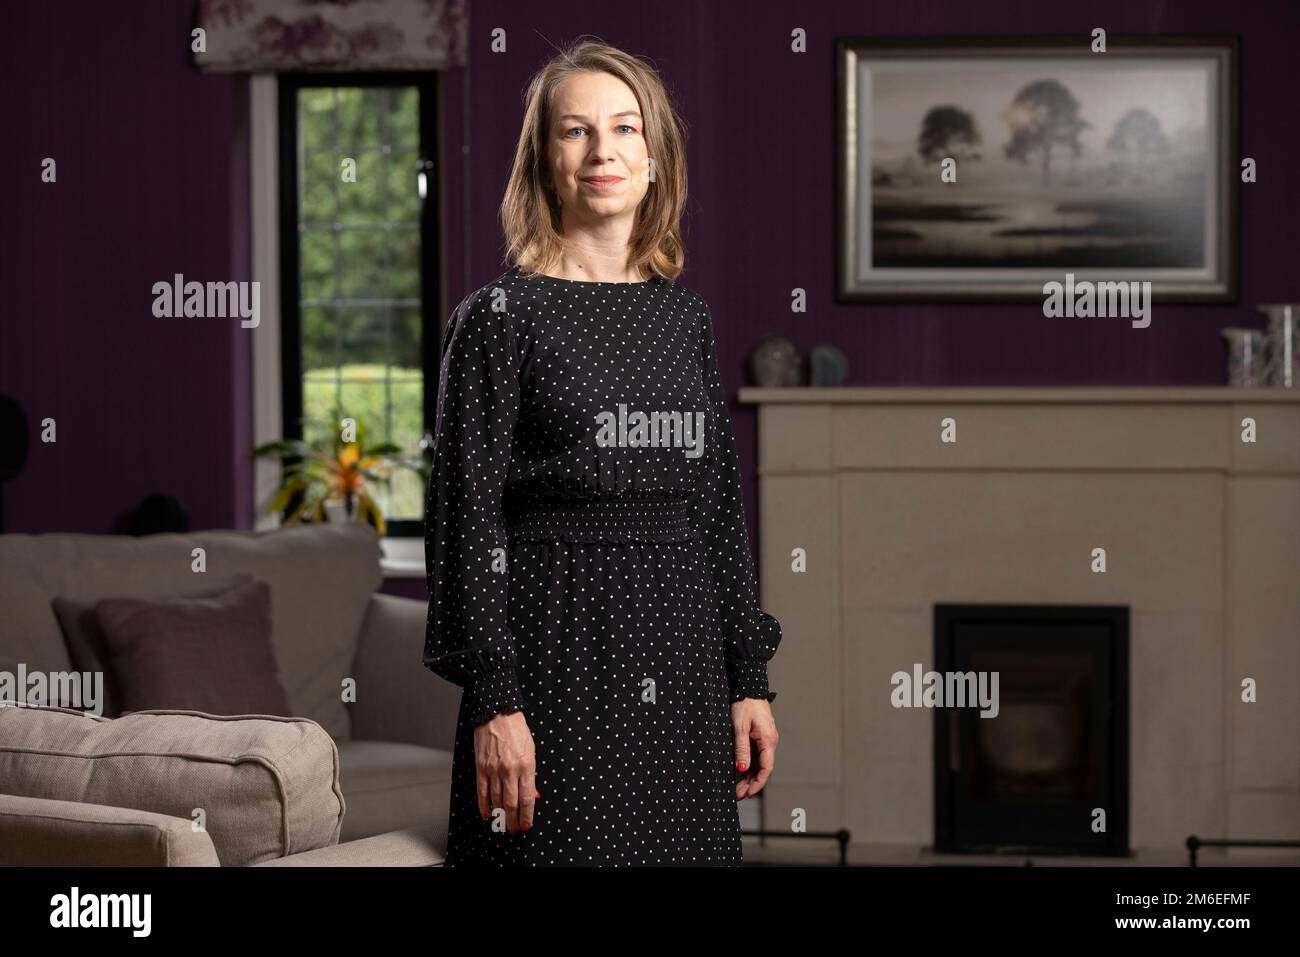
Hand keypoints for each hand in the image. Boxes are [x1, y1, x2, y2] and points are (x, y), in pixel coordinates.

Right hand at [474, 709, 537, 834]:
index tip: (526, 825)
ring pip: (496, 801)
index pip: (527, 798)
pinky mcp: (481, 768)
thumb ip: (531, 776)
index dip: (527, 816)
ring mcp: (494, 770)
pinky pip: (482, 792)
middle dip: (513, 821)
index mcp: (526, 766)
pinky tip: (487, 815)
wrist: (497, 713)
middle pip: (512, 804)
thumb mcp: (531, 751)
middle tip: (513, 831)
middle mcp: (510, 770)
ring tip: (503, 826)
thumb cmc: (517, 730)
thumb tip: (533, 796)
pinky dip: (484, 806)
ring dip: (500, 817)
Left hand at [732, 697, 776, 799]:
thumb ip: (742, 749)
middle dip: (751, 783)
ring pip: (759, 763)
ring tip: (738, 789)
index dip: (757, 784)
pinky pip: (756, 755)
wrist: (749, 687)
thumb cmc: (744, 705)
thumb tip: (742, 769)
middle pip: (762, 768)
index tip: (748, 794)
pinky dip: (749, 765)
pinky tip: (740, 774)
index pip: (766, 769)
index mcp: (769, 741)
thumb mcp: (740, 728)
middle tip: (738, 795)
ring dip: (749, 776)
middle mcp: (770, 742)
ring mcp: (765, 740)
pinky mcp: (760, 737)